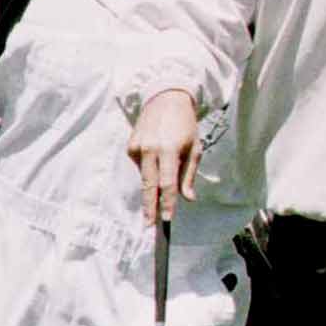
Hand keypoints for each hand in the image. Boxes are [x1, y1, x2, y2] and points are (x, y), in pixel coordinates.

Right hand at [126, 89, 199, 223]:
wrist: (165, 100)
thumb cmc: (185, 126)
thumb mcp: (195, 148)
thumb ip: (189, 174)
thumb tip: (188, 198)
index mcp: (168, 150)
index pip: (167, 183)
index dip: (166, 203)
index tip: (166, 219)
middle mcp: (149, 149)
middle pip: (148, 185)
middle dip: (149, 207)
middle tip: (149, 225)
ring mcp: (137, 147)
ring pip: (145, 176)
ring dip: (152, 186)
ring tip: (162, 182)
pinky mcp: (130, 146)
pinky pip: (141, 166)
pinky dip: (150, 169)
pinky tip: (157, 158)